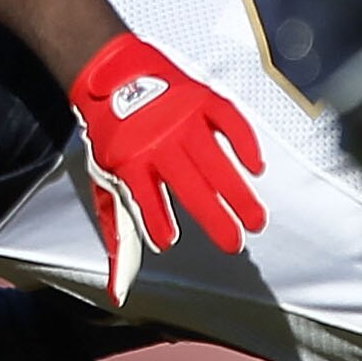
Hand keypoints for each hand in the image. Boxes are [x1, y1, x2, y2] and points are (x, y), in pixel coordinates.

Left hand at [69, 31, 264, 306]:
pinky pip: (229, 122)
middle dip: (213, 217)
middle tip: (235, 242)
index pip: (144, 199)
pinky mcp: (200, 98)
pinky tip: (256, 167)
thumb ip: (119, 232)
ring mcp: (182, 119)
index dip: (155, 220)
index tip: (166, 242)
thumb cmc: (111, 136)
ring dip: (237, 192)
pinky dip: (244, 143)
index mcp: (129, 161)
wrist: (109, 72)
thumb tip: (118, 288)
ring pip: (215, 161)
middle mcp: (158, 142)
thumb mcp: (105, 182)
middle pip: (190, 185)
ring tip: (256, 220)